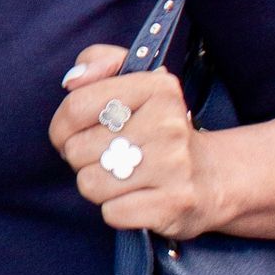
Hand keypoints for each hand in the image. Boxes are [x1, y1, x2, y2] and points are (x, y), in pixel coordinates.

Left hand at [49, 44, 227, 239]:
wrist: (212, 177)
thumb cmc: (158, 127)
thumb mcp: (135, 81)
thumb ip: (98, 62)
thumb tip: (72, 82)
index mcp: (158, 88)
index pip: (77, 105)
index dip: (61, 126)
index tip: (72, 133)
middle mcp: (168, 125)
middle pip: (77, 149)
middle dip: (82, 158)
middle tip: (107, 157)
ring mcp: (173, 167)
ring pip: (90, 184)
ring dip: (98, 186)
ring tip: (122, 177)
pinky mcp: (172, 206)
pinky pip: (110, 212)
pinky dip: (116, 209)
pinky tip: (137, 197)